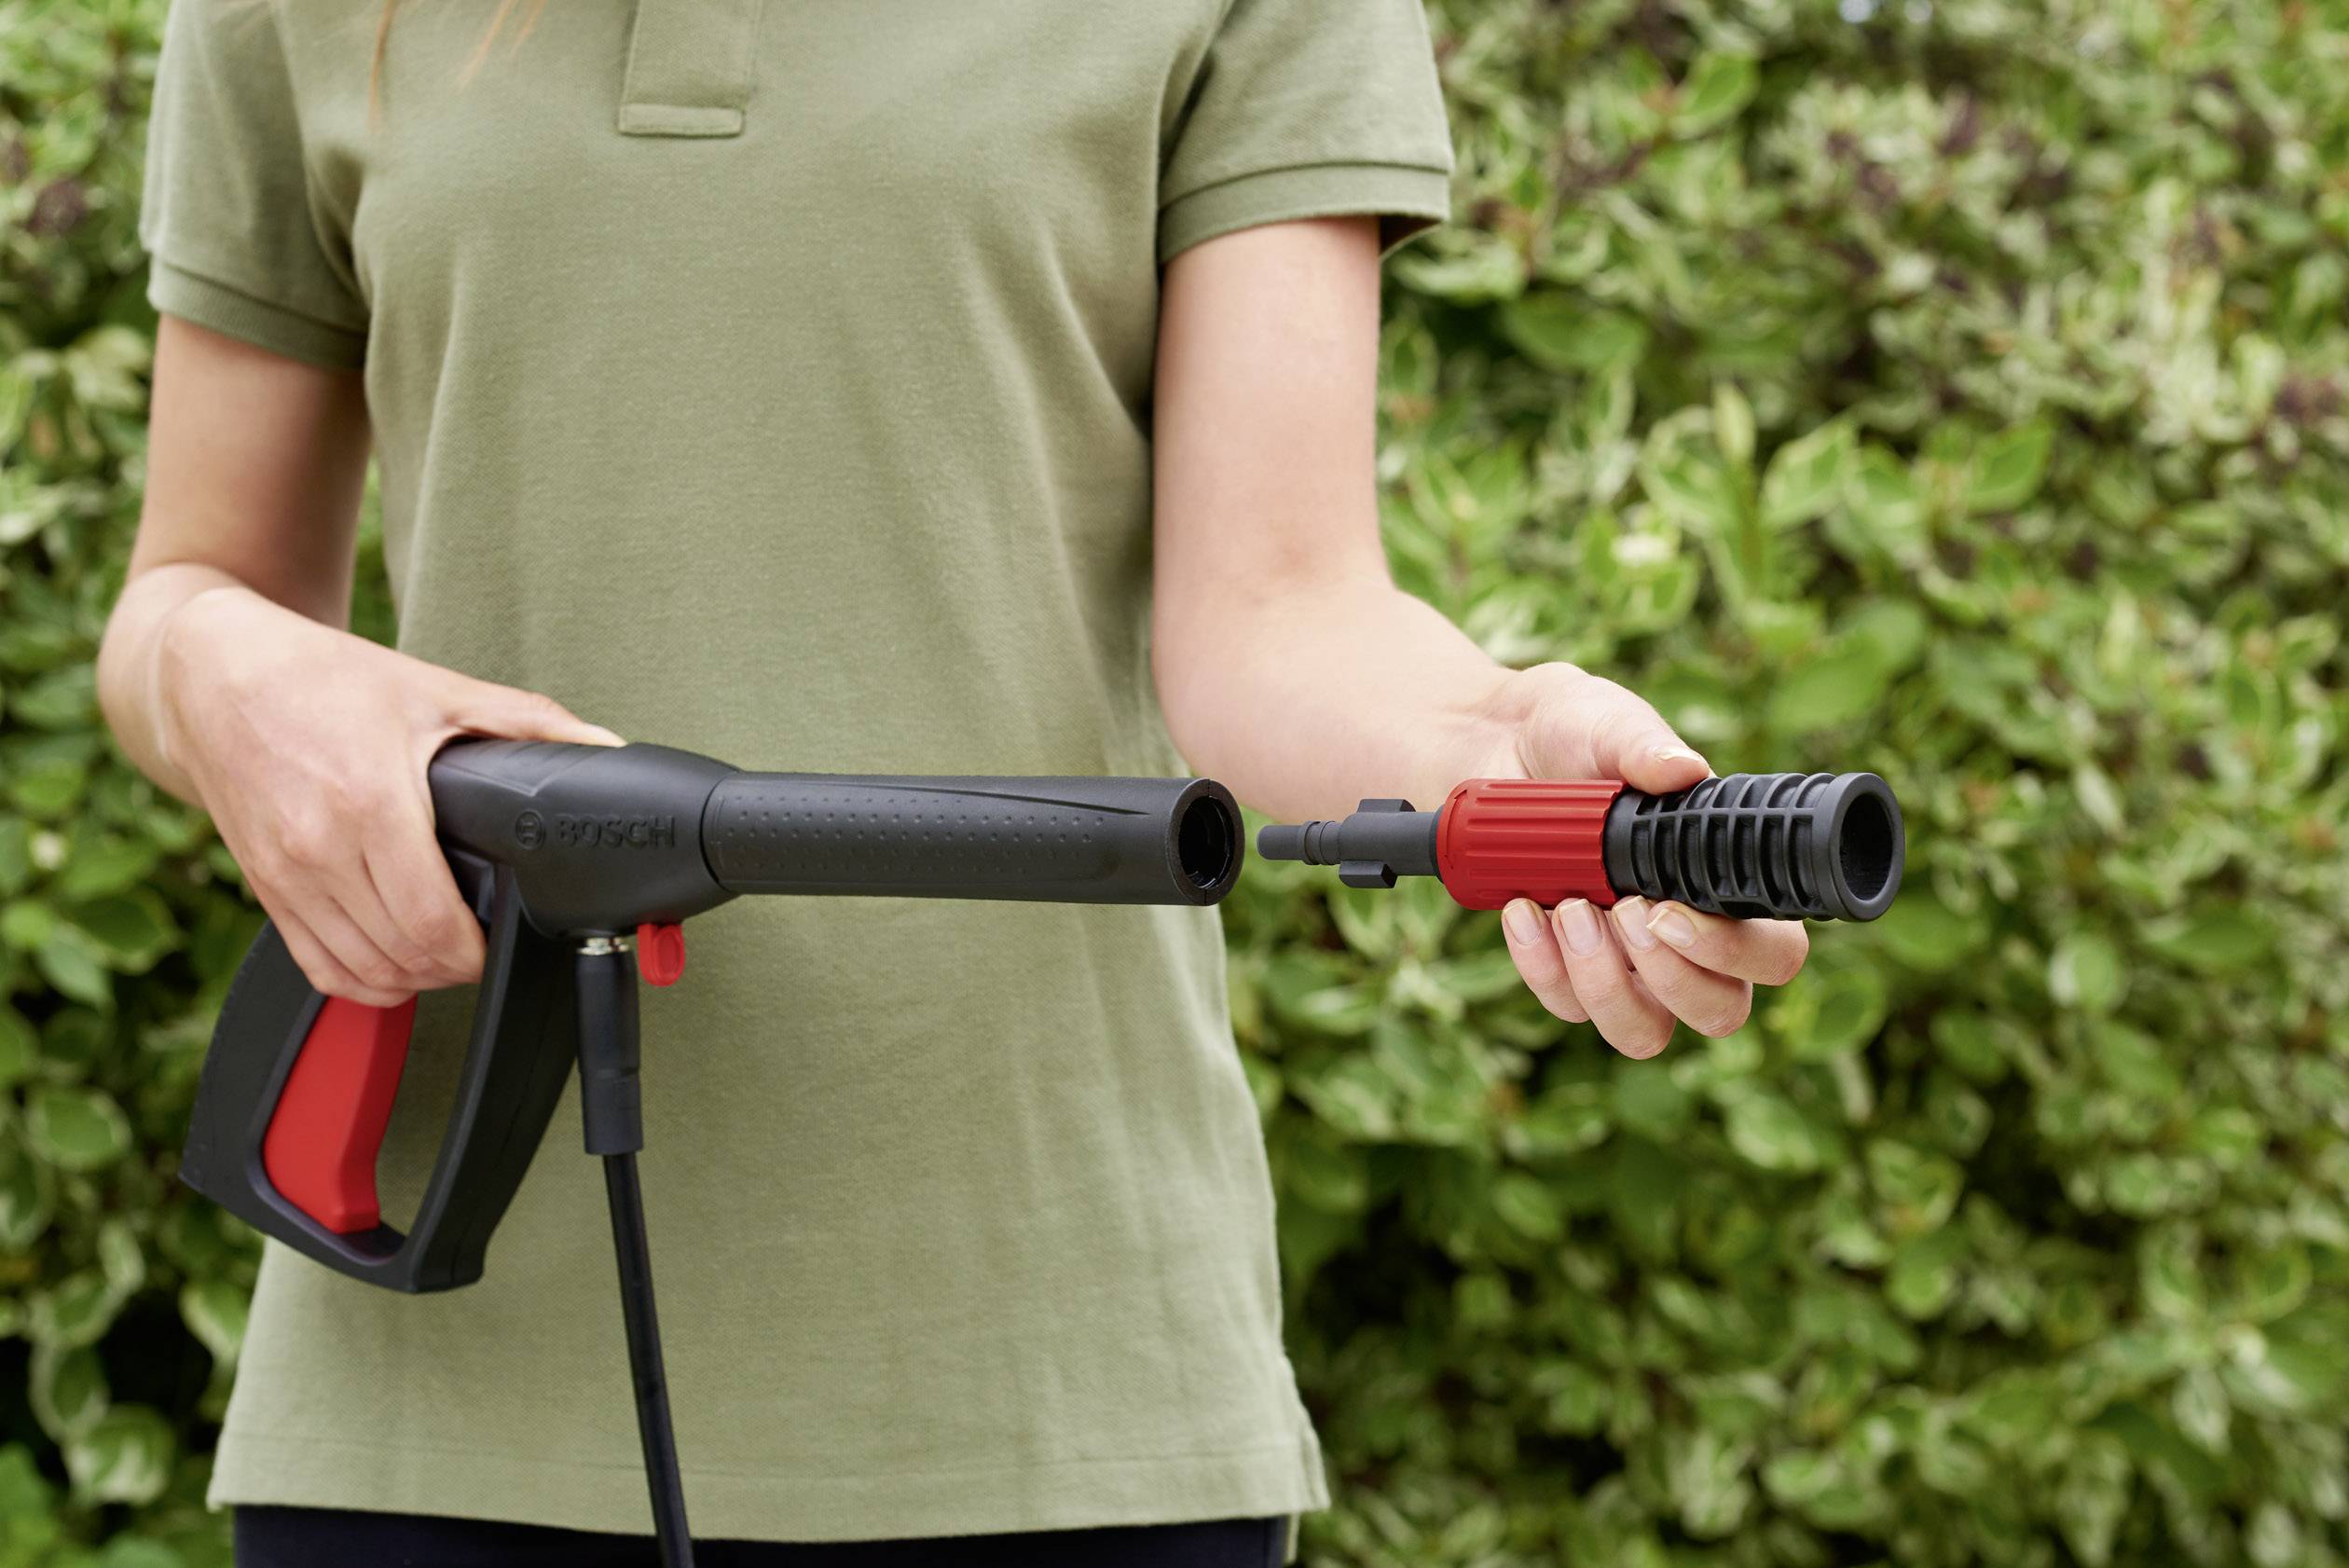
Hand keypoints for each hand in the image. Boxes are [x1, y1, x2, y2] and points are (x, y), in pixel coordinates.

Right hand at [154, 587, 622, 1004]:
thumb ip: (528, 723)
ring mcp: (284, 877)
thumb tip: (605, 747)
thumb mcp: (436, 691)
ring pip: (362, 971)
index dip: (478, 949)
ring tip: (448, 953)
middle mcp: (318, 850)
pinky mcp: (263, 891)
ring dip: (415, 977)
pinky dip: (364, 980)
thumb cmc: (325, 680)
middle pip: (403, 955)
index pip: (432, 922)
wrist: (216, 676)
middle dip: (457, 964)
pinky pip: (318, 969)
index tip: (505, 938)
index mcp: (370, 804)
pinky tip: (395, 962)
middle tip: (486, 943)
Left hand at [1489, 664, 1808, 1057]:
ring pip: (1642, 1031)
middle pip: (1719, 1011)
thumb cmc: (1572, 732)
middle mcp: (1685, 938)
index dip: (1738, 953)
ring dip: (1603, 982)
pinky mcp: (1563, 970)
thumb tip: (1682, 769)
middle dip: (1673, 978)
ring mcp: (1624, 964)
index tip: (1670, 912)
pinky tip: (1521, 907)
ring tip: (1568, 907)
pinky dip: (1539, 965)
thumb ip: (1643, 745)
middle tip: (1625, 911)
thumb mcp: (1606, 723)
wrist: (1488, 744)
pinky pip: (1565, 1006)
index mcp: (1722, 882)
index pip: (1773, 951)